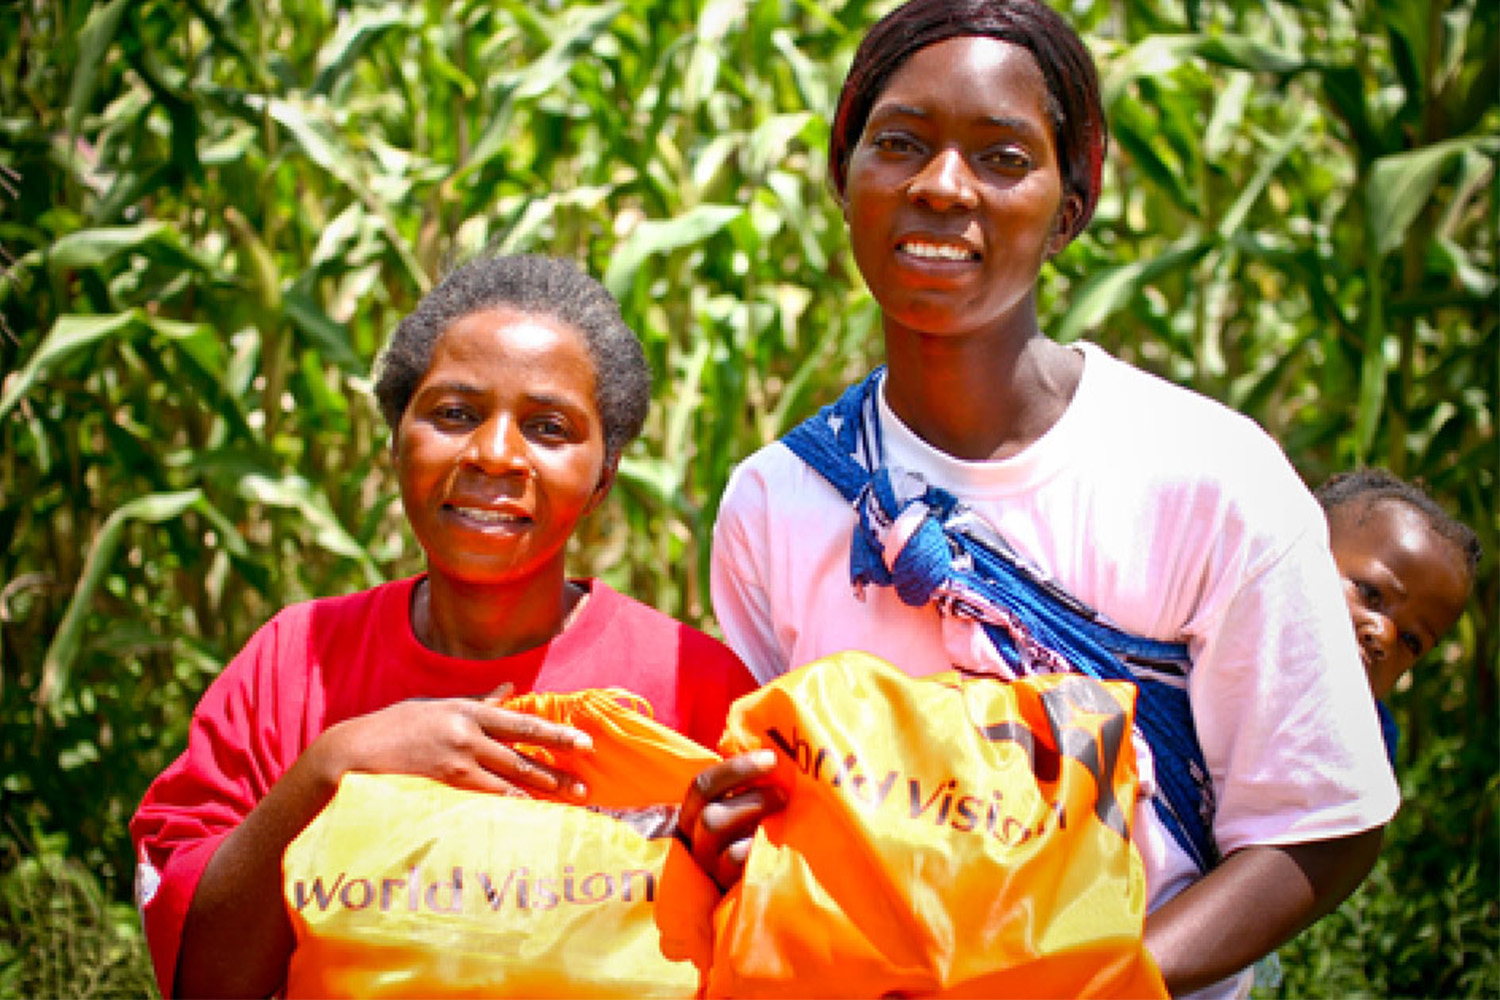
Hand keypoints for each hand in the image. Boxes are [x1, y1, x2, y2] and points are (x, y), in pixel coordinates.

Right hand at [312, 683, 593, 799]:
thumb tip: (510, 689)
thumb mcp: (435, 706)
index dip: (555, 733)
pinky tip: (529, 819)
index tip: (584, 742)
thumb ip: (477, 701)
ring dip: (541, 794)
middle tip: (586, 784)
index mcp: (465, 710)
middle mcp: (465, 735)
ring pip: (508, 782)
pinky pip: (485, 803)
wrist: (351, 754)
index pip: (521, 722)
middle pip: (522, 755)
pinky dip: (510, 810)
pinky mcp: (442, 789)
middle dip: (557, 771)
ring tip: (568, 804)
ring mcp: (454, 764)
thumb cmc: (394, 728)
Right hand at [676, 749, 785, 891]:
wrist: (760, 881)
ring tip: (783, 810)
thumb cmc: (755, 830)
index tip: (771, 758)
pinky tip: (779, 841)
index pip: (704, 785)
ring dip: (753, 813)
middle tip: (783, 793)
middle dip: (751, 796)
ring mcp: (708, 862)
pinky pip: (734, 861)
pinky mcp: (724, 882)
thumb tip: (779, 753)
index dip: (737, 768)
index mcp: (695, 812)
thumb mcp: (745, 805)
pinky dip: (755, 845)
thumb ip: (751, 783)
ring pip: (716, 830)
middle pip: (710, 812)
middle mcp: (696, 837)